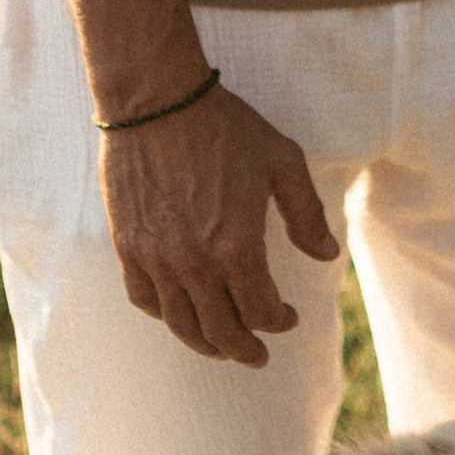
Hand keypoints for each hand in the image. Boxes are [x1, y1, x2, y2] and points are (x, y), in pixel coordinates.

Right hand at [97, 84, 338, 367]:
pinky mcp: (128, 246)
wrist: (157, 99)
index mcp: (237, 247)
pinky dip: (164, 314)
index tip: (289, 317)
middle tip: (258, 355)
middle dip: (245, 349)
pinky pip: (144, 299)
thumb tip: (325, 254)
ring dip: (205, 343)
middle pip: (222, 331)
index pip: (262, 311)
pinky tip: (179, 313)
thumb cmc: (225, 126)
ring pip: (182, 324)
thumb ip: (306, 215)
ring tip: (221, 347)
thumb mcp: (283, 162)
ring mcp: (156, 258)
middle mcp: (194, 263)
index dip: (280, 321)